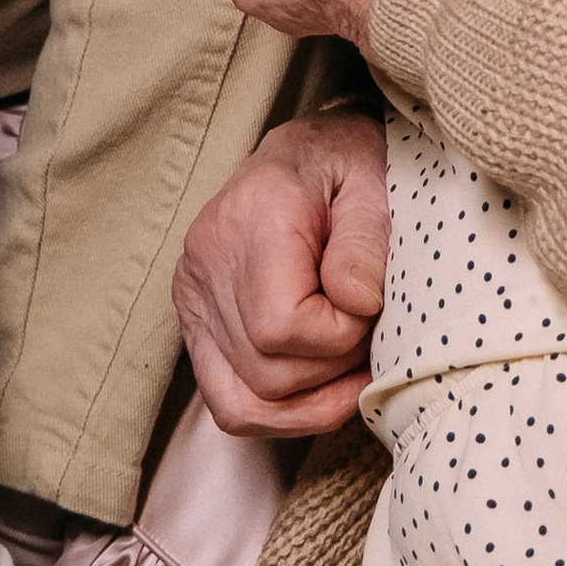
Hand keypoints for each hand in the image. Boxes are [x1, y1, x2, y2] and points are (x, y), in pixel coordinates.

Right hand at [174, 111, 390, 436]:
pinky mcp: (193, 320)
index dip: (341, 337)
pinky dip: (280, 413)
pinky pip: (228, 401)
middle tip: (369, 331)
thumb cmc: (351, 164)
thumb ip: (365, 244)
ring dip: (310, 402)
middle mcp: (207, 257)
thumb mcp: (375, 182)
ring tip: (350, 365)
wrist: (311, 152)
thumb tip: (354, 304)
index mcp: (252, 214)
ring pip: (242, 401)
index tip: (374, 307)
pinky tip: (322, 389)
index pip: (281, 326)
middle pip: (264, 372)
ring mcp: (192, 294)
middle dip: (333, 371)